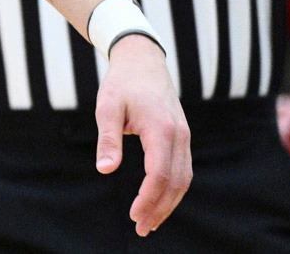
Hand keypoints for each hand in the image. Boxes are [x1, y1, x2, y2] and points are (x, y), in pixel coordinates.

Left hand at [94, 35, 190, 235]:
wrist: (142, 60)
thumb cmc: (121, 83)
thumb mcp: (107, 107)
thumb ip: (108, 138)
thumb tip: (105, 169)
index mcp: (161, 128)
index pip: (159, 173)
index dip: (148, 198)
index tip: (134, 216)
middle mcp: (179, 135)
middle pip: (176, 182)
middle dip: (160, 209)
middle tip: (141, 229)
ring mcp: (184, 136)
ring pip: (184, 179)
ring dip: (169, 203)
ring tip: (150, 222)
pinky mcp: (182, 136)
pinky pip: (183, 169)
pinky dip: (173, 189)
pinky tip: (159, 201)